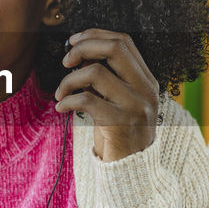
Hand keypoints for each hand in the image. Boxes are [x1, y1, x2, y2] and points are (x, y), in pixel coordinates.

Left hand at [55, 29, 157, 161]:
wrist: (132, 172)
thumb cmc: (119, 134)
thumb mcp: (120, 101)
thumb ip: (108, 77)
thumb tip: (79, 53)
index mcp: (147, 80)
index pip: (124, 41)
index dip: (95, 35)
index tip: (73, 41)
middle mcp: (146, 90)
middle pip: (115, 48)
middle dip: (83, 48)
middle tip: (65, 61)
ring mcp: (135, 106)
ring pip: (96, 72)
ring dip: (69, 80)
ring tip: (60, 94)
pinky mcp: (120, 124)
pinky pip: (86, 100)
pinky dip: (68, 100)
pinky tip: (61, 108)